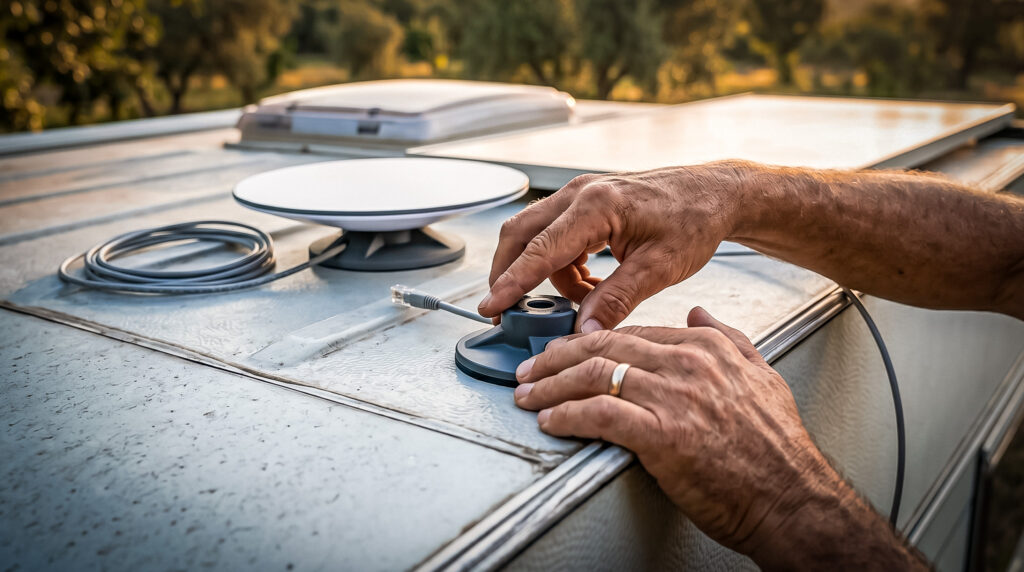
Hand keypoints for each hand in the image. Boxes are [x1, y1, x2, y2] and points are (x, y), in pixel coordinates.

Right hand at [478, 162, 753, 330]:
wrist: (713, 195)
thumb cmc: (694, 220)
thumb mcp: (659, 268)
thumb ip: (617, 300)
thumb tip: (583, 332)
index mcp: (597, 206)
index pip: (539, 251)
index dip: (511, 284)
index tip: (491, 308)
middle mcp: (580, 193)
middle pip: (519, 235)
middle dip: (509, 275)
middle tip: (506, 311)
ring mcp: (579, 194)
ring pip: (534, 237)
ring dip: (545, 275)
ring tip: (583, 301)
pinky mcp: (584, 202)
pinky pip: (554, 236)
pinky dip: (561, 266)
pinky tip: (590, 285)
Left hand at [513, 307, 925, 568]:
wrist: (792, 499)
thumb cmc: (776, 449)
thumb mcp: (761, 376)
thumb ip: (728, 338)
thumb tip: (698, 312)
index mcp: (706, 348)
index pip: (631, 333)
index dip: (588, 342)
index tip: (564, 352)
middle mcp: (686, 364)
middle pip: (602, 347)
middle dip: (555, 357)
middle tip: (529, 369)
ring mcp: (673, 397)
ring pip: (593, 377)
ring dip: (549, 386)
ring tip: (526, 395)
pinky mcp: (662, 435)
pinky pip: (598, 416)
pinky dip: (565, 416)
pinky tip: (550, 421)